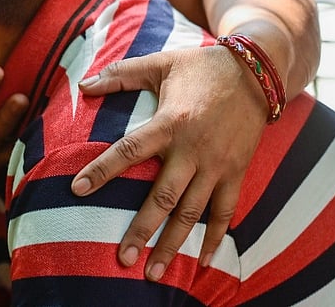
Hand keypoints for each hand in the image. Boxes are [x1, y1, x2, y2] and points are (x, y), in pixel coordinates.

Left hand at [73, 46, 266, 281]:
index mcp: (170, 122)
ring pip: (193, 213)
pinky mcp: (237, 172)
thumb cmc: (201, 66)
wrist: (258, 70)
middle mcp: (193, 150)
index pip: (128, 150)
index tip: (76, 190)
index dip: (102, 171)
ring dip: (174, 245)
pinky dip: (216, 238)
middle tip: (122, 258)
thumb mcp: (159, 62)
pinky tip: (203, 262)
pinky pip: (226, 212)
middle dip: (142, 230)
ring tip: (154, 272)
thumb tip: (83, 84)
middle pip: (164, 197)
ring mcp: (218, 165)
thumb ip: (120, 74)